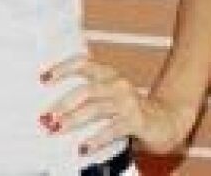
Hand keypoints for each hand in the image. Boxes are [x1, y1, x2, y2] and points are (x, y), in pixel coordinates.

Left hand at [39, 55, 195, 156]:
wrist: (166, 120)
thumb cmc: (130, 110)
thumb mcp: (108, 97)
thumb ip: (87, 98)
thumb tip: (53, 111)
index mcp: (108, 74)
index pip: (83, 63)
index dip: (62, 68)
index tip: (44, 79)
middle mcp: (117, 84)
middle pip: (85, 90)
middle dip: (63, 104)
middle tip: (46, 117)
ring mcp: (128, 102)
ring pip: (96, 109)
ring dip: (73, 120)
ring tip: (57, 129)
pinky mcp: (137, 120)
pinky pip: (112, 129)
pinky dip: (96, 139)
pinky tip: (84, 147)